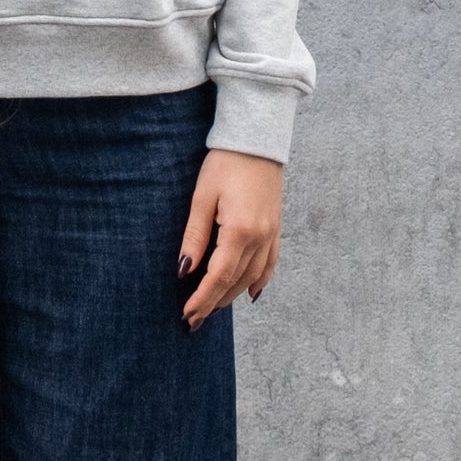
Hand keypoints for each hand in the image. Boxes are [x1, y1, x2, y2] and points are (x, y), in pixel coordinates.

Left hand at [178, 148, 282, 328]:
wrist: (257, 140)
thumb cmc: (225, 164)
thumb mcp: (202, 198)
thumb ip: (195, 237)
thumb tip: (184, 270)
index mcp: (240, 230)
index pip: (218, 276)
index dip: (202, 298)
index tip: (187, 315)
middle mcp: (260, 237)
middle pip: (235, 281)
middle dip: (214, 303)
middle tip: (193, 320)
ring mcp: (272, 234)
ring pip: (253, 277)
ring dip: (232, 296)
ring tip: (213, 308)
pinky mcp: (276, 228)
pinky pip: (270, 264)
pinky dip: (260, 282)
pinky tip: (250, 294)